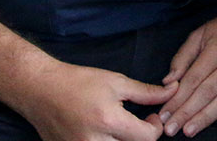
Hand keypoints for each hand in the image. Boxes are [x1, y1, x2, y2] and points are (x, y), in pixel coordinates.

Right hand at [20, 60, 168, 140]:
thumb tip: (173, 91)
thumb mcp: (117, 82)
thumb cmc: (81, 83)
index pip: (147, 139)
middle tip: (139, 124)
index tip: (151, 117)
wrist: (42, 91)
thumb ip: (146, 92)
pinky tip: (108, 134)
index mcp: (109, 122)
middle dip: (140, 138)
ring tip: (122, 129)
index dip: (156, 127)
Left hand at [158, 6, 216, 136]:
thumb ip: (183, 57)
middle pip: (208, 91)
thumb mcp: (200, 34)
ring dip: (206, 117)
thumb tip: (169, 82)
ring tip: (189, 130)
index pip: (195, 78)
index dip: (178, 98)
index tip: (165, 113)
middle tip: (172, 128)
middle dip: (188, 112)